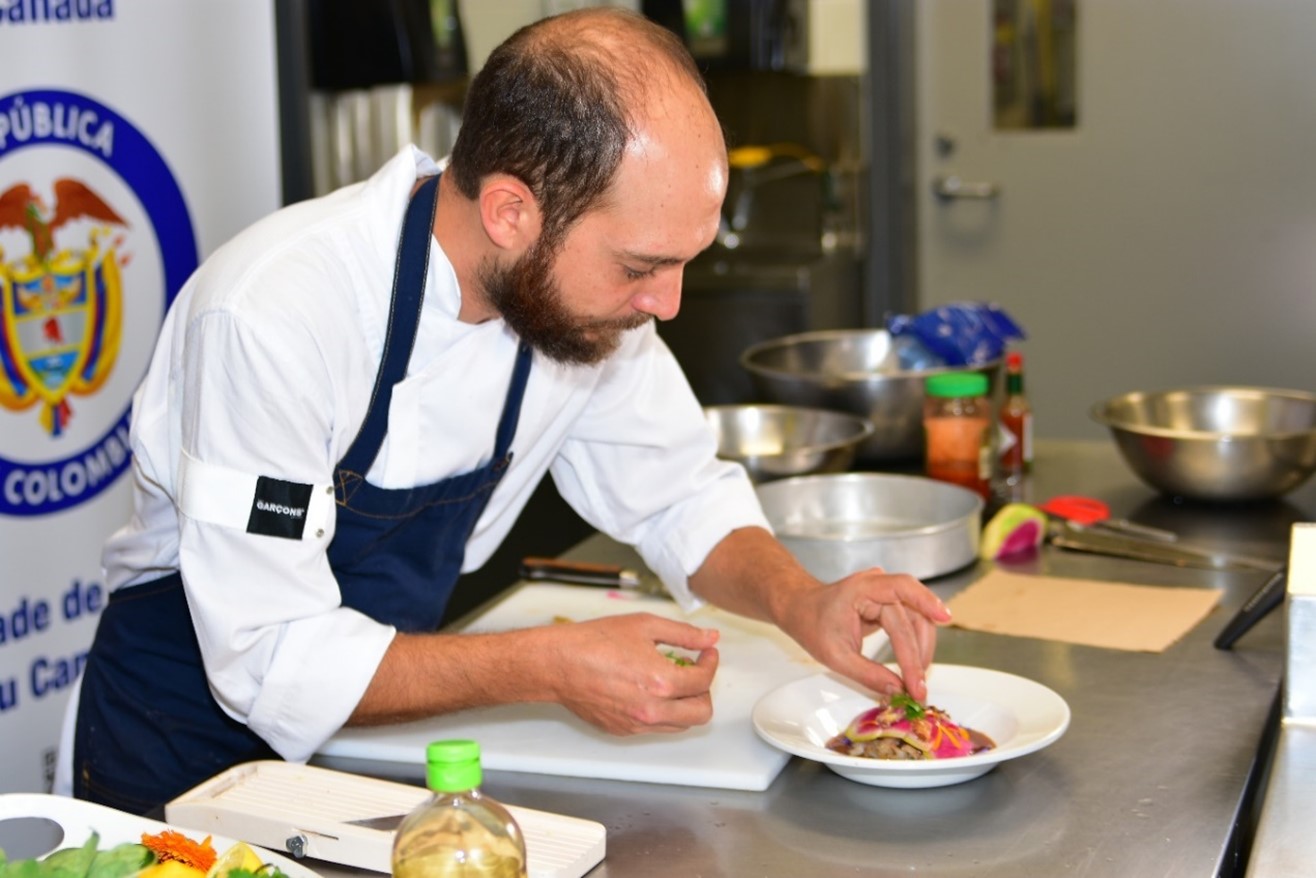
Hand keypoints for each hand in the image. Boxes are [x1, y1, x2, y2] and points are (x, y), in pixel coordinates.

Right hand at [541, 612, 719, 733]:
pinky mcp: (622, 731)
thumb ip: (684, 634)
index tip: (707, 653)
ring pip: (680, 724)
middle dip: (705, 691)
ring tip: (670, 679)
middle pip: (701, 713)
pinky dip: (662, 711)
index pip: (704, 681)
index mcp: (661, 682)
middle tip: (694, 672)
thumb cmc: (596, 641)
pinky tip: (648, 688)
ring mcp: (637, 725)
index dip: (711, 663)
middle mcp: (652, 710)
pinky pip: (656, 727)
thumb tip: (711, 638)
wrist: (558, 664)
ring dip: (685, 703)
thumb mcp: (645, 625)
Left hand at [778, 568, 949, 702]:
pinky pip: (911, 623)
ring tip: (917, 681)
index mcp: (863, 587)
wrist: (800, 608)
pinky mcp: (889, 604)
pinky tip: (915, 667)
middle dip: (920, 652)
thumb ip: (868, 674)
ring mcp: (886, 593)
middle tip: (920, 686)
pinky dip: (914, 646)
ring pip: (917, 619)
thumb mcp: (835, 656)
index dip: (923, 615)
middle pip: (914, 613)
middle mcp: (879, 584)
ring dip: (921, 651)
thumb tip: (897, 690)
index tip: (941, 631)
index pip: (900, 600)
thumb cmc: (811, 624)